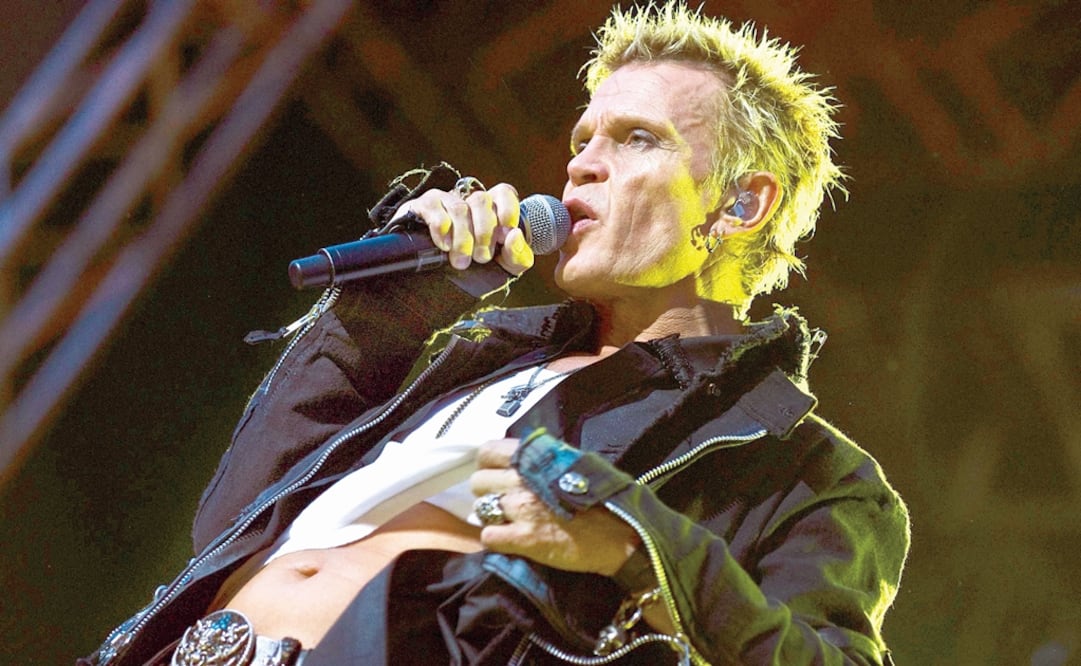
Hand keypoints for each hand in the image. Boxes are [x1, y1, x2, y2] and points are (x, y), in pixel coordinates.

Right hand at [391, 182, 533, 274]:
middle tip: (482, 258)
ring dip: (463, 238)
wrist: (434, 283)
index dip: (508, 208)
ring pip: (459, 208)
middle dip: (484, 233)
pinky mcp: (422, 207)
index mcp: (492, 210)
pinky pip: (433, 207)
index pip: (503, 193)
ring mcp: (445, 201)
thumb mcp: (505, 267)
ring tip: (462, 262)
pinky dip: (441, 228)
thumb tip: (514, 234)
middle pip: (481, 200)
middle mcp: (468, 202)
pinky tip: (444, 246)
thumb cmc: (476, 270)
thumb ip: (518, 254)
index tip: (507, 230)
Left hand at [469, 438, 639, 575]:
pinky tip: (511, 540)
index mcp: (536, 457)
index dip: (488, 465)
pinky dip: (496, 539)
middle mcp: (523, 479)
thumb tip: (519, 461)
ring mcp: (521, 509)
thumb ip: (543, 460)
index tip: (496, 475)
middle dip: (488, 492)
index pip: (488, 452)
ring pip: (481, 508)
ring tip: (509, 522)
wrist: (620, 533)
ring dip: (492, 516)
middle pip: (479, 482)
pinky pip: (489, 536)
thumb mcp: (573, 463)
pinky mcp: (522, 539)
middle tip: (504, 503)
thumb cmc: (601, 496)